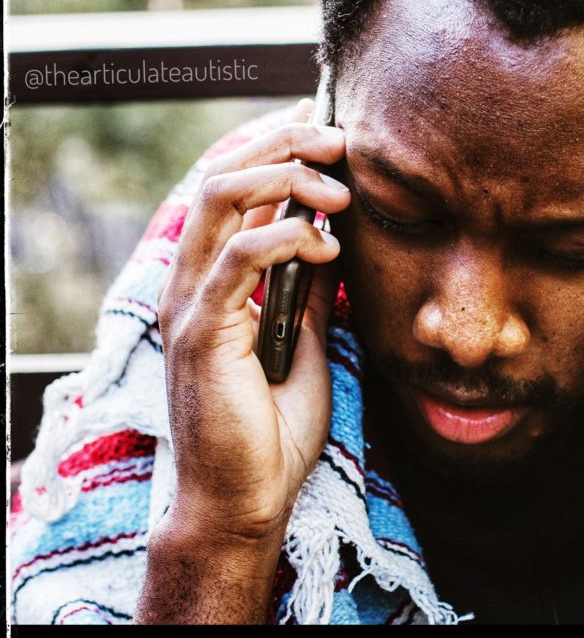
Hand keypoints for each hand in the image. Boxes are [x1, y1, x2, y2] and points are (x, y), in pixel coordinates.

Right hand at [157, 99, 349, 550]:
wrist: (249, 498)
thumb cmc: (272, 428)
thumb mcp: (304, 342)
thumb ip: (306, 291)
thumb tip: (329, 243)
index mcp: (213, 281)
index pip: (233, 189)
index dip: (278, 151)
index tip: (334, 143)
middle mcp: (192, 281)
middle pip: (221, 176)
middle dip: (282, 144)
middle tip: (338, 140)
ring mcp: (190, 304)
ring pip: (220, 198)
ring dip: (285, 178)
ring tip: (338, 192)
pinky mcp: (201, 332)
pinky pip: (238, 257)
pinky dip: (285, 235)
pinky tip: (324, 246)